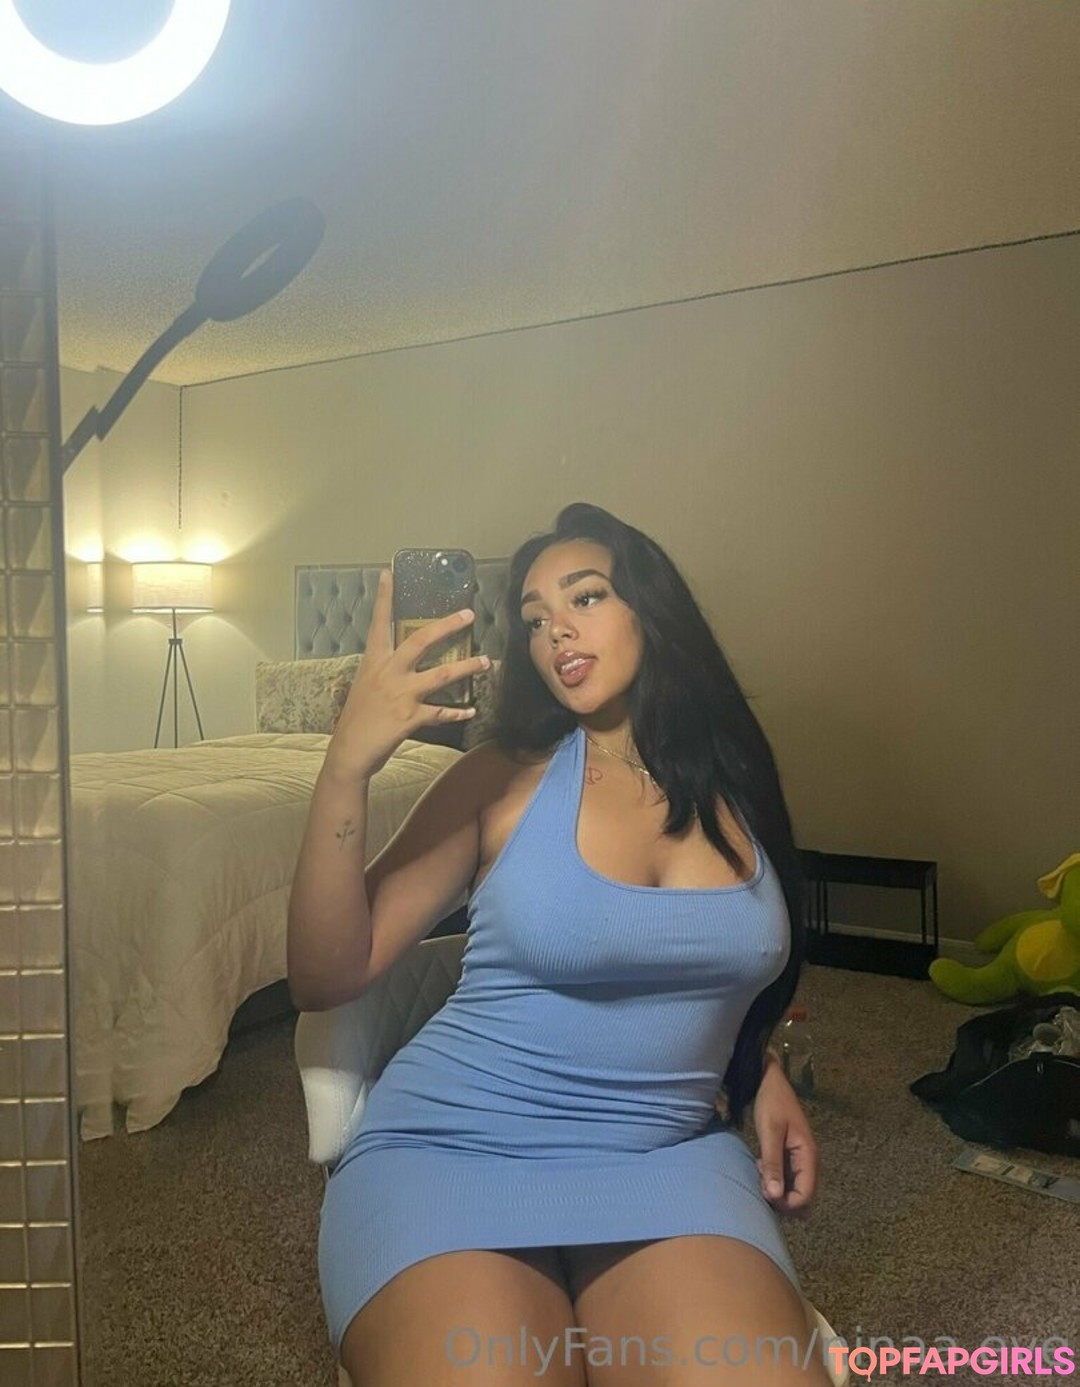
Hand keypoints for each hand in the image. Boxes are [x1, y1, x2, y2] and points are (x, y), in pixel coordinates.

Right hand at [326, 569, 488, 779]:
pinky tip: (471, 710)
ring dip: (467, 667)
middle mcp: (388, 673)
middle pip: (421, 640)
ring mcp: (400, 694)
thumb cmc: (357, 719)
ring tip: (485, 661)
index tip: (388, 573)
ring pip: (441, 674)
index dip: (383, 598)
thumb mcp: (366, 687)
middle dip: (447, 626)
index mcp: (374, 662)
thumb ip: (384, 672)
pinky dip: (458, 712)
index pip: (378, 623)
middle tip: (468, 614)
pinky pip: (441, 712)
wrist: (349, 752)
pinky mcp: (410, 717)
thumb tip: (401, 665)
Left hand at [752, 1053, 817, 1217]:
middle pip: (804, 1198)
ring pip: (795, 1191)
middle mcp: (808, 1162)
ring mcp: (800, 1160)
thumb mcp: (770, 1132)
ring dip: (779, 1193)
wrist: (769, 1081)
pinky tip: (760, 1170)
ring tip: (761, 1176)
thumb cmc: (771, 1103)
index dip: (787, 1204)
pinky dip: (775, 1182)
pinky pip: (787, 1181)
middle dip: (783, 1201)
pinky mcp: (790, 1158)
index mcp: (808, 1156)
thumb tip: (775, 1196)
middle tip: (762, 1186)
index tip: (765, 1195)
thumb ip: (772, 1163)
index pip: (806, 1196)